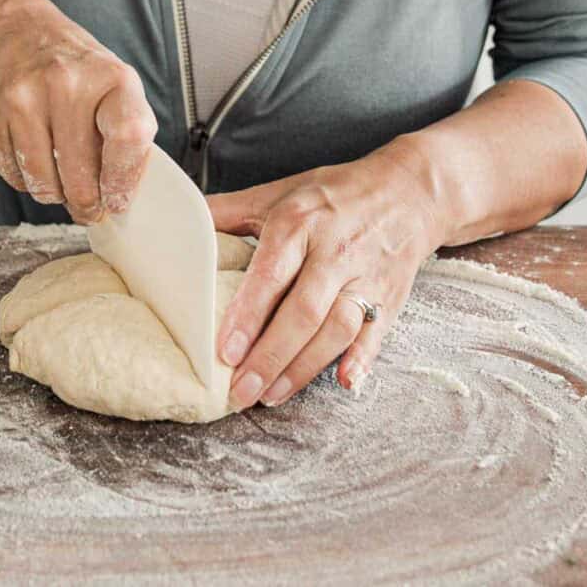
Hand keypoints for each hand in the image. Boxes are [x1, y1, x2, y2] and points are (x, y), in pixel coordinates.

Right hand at [0, 0, 156, 223]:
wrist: (13, 33)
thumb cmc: (75, 70)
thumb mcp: (115, 87)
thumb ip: (127, 137)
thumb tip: (117, 200)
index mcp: (111, 78)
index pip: (127, 139)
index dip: (123, 182)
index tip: (117, 202)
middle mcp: (65, 84)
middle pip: (80, 177)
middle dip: (87, 204)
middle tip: (89, 207)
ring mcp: (22, 99)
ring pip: (44, 186)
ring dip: (56, 195)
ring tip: (62, 181)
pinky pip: (15, 178)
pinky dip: (28, 180)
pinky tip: (34, 156)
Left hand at [209, 142, 448, 408]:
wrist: (410, 191)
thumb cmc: (332, 195)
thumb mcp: (278, 194)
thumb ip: (227, 211)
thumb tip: (176, 222)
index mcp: (299, 223)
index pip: (272, 274)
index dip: (249, 315)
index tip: (225, 350)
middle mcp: (334, 251)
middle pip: (304, 311)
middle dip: (271, 356)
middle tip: (240, 391)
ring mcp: (366, 276)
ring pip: (337, 328)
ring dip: (304, 367)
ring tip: (270, 395)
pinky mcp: (392, 297)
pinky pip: (377, 333)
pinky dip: (362, 360)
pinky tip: (343, 383)